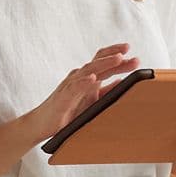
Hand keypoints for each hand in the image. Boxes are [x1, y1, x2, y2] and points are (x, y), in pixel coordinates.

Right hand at [24, 44, 139, 140]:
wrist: (41, 124)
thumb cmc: (65, 113)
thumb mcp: (90, 101)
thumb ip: (105, 92)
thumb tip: (122, 82)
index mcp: (86, 79)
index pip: (102, 61)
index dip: (116, 55)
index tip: (134, 54)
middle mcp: (78, 78)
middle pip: (97, 61)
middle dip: (115, 55)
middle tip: (130, 52)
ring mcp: (69, 86)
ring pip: (88, 70)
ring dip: (104, 63)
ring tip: (118, 59)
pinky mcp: (62, 98)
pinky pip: (73, 87)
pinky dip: (83, 82)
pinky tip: (93, 79)